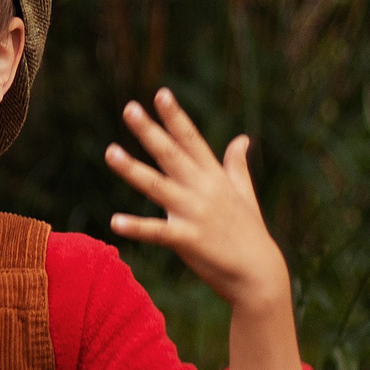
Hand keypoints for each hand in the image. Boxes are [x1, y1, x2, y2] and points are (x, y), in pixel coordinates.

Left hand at [103, 89, 289, 313]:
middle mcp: (203, 190)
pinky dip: (137, 227)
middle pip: (171, 155)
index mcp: (215, 177)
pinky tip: (114, 221)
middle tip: (129, 108)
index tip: (160, 93)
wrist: (260, 276)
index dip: (175, 117)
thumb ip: (236, 165)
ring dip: (132, 169)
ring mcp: (195, 214)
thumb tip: (242, 138)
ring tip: (110, 152)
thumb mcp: (245, 194)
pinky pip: (157, 232)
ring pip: (157, 187)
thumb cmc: (250, 234)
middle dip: (149, 131)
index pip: (191, 140)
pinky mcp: (188, 240)